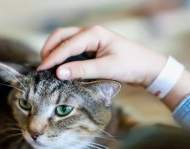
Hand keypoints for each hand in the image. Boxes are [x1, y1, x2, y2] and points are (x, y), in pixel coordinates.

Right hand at [38, 26, 167, 87]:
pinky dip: (63, 56)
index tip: (41, 69)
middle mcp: (90, 34)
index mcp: (94, 34)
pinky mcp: (91, 49)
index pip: (66, 45)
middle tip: (42, 66)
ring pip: (65, 41)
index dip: (52, 57)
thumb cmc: (131, 65)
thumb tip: (59, 73)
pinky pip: (71, 49)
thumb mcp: (106, 69)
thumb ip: (82, 70)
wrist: (147, 68)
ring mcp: (90, 40)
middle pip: (61, 36)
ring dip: (55, 52)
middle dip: (49, 49)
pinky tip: (60, 68)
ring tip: (48, 67)